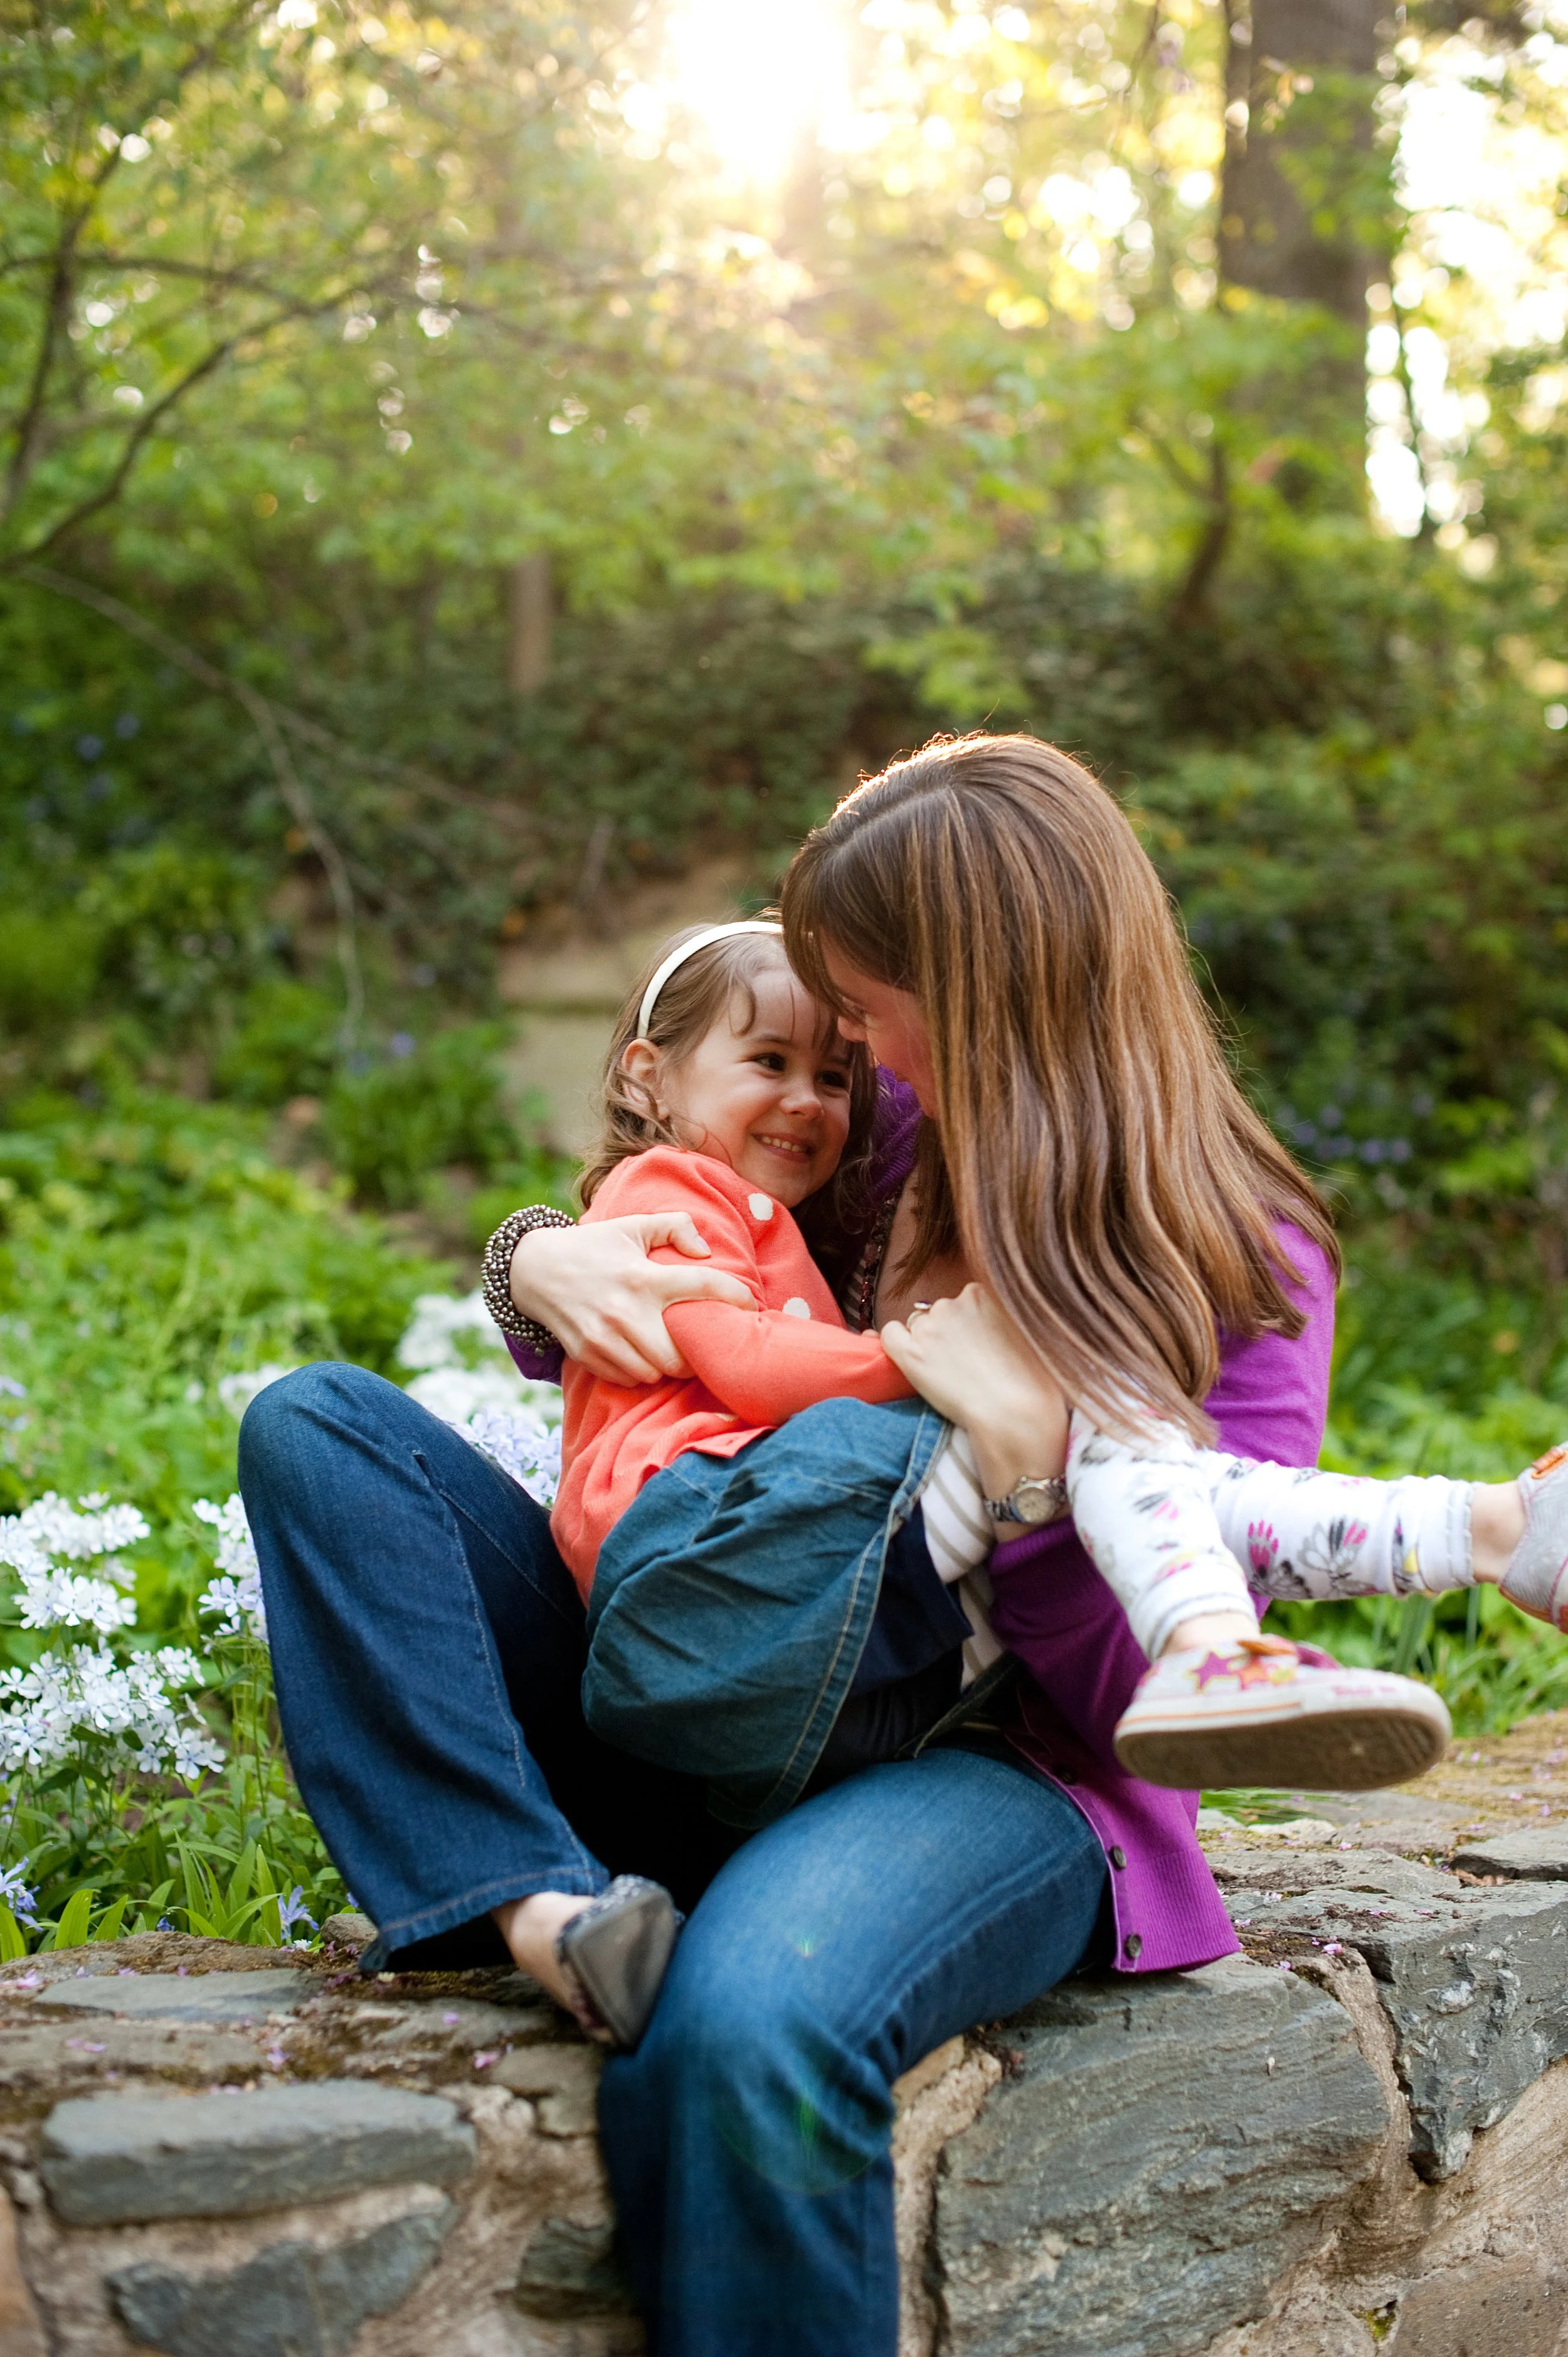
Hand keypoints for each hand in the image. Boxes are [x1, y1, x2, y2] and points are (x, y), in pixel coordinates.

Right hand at [510, 1213, 755, 1385]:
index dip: (735, 1296)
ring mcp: (604, 1338)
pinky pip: (628, 1379)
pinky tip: (642, 1354)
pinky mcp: (588, 1355)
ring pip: (655, 1372)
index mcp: (642, 1276)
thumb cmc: (594, 1246)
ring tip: (672, 1348)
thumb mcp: (633, 1225)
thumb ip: (675, 1226)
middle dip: (697, 1351)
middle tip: (703, 1341)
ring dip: (669, 1365)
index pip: (702, 1285)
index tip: (752, 1304)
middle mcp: (625, 1311)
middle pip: (680, 1353)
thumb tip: (705, 1250)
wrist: (534, 1270)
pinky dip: (641, 1372)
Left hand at [881, 1284, 1069, 1503]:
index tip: (981, 1348)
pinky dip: (896, 1345)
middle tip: (967, 1364)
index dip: (972, 1326)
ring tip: (948, 1373)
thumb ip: (1009, 1316)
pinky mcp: (910, 1353)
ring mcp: (930, 1326)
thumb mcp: (1033, 1331)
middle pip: (943, 1312)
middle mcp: (955, 1302)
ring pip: (918, 1324)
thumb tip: (996, 1321)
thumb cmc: (1034, 1383)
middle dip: (950, 1333)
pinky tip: (913, 1362)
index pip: (967, 1302)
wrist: (1015, 1416)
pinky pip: (890, 1335)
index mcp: (986, 1292)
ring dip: (928, 1343)